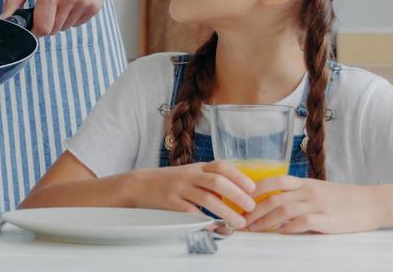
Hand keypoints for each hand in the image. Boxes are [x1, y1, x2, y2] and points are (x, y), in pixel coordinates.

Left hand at [1, 0, 106, 34]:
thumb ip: (13, 0)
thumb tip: (4, 19)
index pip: (43, 28)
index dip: (35, 30)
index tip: (33, 24)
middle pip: (54, 29)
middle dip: (47, 22)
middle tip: (46, 6)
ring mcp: (85, 1)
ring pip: (67, 27)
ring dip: (60, 20)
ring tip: (60, 1)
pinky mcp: (95, 5)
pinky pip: (79, 23)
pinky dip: (73, 17)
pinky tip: (71, 1)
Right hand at [133, 162, 255, 229]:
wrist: (140, 185)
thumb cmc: (170, 181)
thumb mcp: (190, 174)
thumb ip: (209, 180)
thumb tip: (237, 193)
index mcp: (196, 167)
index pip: (220, 166)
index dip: (238, 176)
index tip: (252, 188)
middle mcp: (189, 175)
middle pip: (216, 181)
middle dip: (236, 194)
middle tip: (250, 207)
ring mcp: (179, 189)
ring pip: (207, 199)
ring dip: (226, 212)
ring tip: (238, 223)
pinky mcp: (171, 204)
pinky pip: (192, 213)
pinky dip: (206, 221)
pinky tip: (216, 227)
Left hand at [244, 176, 382, 233]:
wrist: (373, 203)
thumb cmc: (345, 199)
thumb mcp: (319, 190)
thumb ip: (299, 195)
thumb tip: (275, 206)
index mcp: (305, 183)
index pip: (273, 181)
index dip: (254, 190)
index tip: (241, 200)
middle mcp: (309, 191)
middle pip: (273, 198)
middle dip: (254, 210)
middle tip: (241, 220)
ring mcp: (318, 205)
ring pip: (284, 210)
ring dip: (265, 221)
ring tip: (254, 229)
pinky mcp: (328, 220)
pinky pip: (304, 222)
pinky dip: (289, 228)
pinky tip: (281, 233)